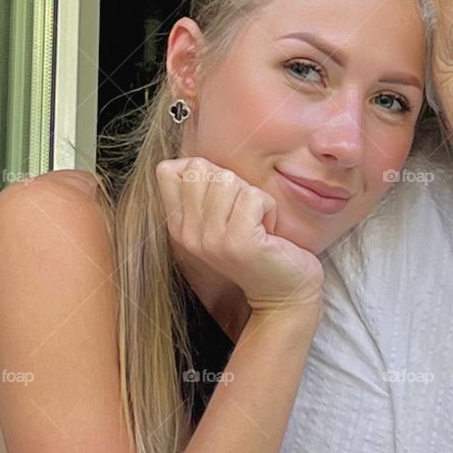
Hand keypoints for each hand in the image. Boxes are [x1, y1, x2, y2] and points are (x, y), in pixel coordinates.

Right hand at [155, 157, 323, 320]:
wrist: (283, 292)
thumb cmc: (259, 245)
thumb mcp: (221, 216)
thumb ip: (204, 189)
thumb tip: (197, 159)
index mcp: (179, 225)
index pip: (168, 170)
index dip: (203, 170)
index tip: (223, 198)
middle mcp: (188, 233)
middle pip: (200, 168)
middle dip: (231, 181)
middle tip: (244, 212)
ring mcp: (211, 239)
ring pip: (227, 179)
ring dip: (253, 196)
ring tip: (256, 224)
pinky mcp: (237, 242)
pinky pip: (253, 197)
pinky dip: (269, 208)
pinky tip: (268, 232)